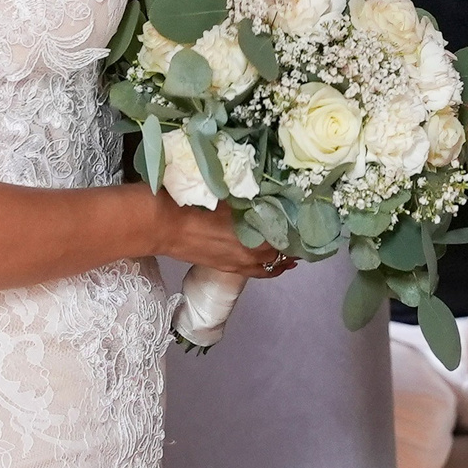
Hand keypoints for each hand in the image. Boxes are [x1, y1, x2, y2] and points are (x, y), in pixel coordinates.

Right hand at [153, 199, 288, 278]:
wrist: (161, 225)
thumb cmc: (193, 205)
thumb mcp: (227, 195)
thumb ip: (250, 199)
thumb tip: (268, 195)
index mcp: (253, 237)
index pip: (284, 238)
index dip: (297, 232)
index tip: (306, 223)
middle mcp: (248, 255)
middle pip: (278, 254)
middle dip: (290, 247)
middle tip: (301, 237)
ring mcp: (235, 264)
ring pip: (266, 266)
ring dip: (278, 260)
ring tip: (290, 255)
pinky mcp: (222, 268)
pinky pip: (252, 271)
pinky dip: (264, 267)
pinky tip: (268, 263)